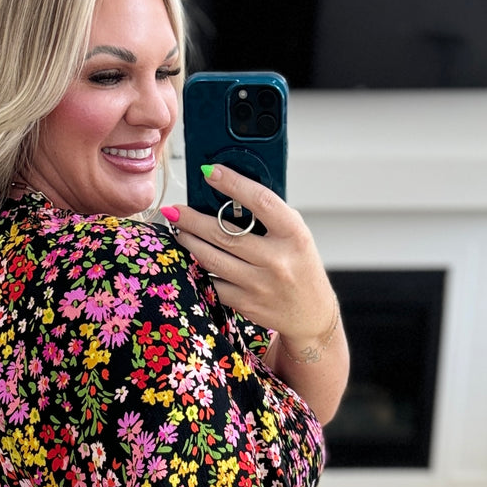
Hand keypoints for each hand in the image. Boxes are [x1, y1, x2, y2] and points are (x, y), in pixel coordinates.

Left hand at [165, 165, 334, 352]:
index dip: (231, 184)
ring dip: (189, 243)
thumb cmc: (300, 267)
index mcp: (293, 234)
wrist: (311, 315)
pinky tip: (191, 259)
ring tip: (179, 231)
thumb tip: (229, 192)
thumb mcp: (296, 236)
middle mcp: (277, 260)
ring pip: (212, 259)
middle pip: (224, 233)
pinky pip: (213, 283)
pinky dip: (199, 269)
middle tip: (175, 210)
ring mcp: (259, 284)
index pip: (260, 201)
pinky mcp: (246, 303)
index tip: (208, 172)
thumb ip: (270, 216)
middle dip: (192, 220)